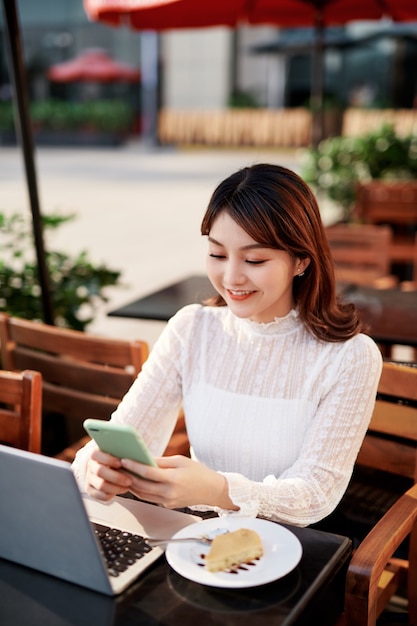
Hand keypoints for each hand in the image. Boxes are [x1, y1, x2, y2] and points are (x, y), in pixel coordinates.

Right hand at [85, 446, 132, 501]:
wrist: (109, 468)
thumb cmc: (117, 458)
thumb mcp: (118, 453)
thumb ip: (121, 452)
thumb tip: (132, 453)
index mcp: (95, 454)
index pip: (96, 454)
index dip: (108, 459)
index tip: (120, 463)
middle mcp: (91, 466)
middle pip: (99, 471)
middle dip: (116, 477)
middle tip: (129, 480)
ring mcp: (90, 479)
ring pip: (101, 485)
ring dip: (116, 487)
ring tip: (127, 486)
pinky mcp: (91, 490)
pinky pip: (101, 495)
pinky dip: (113, 494)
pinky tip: (121, 490)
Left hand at [120, 455, 238, 510]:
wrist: (212, 490)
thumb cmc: (198, 472)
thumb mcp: (181, 461)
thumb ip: (162, 461)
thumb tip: (144, 459)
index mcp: (173, 479)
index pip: (148, 473)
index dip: (134, 466)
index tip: (124, 460)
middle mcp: (169, 492)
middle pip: (142, 486)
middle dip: (128, 476)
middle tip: (119, 467)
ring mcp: (168, 501)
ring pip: (143, 494)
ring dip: (132, 485)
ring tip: (124, 474)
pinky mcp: (168, 505)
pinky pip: (150, 498)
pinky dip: (141, 491)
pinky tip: (136, 482)